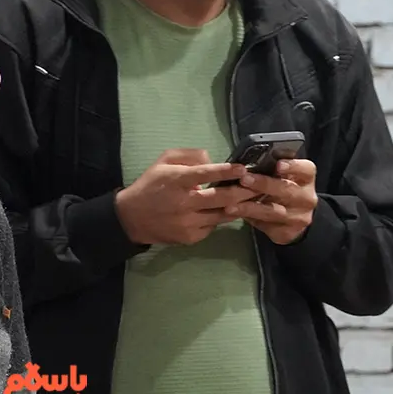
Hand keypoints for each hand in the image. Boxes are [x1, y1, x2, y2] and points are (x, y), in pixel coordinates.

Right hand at [114, 148, 260, 245]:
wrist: (131, 218)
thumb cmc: (152, 185)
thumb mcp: (165, 162)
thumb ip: (189, 156)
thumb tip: (212, 159)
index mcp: (178, 181)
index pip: (207, 174)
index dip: (228, 171)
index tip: (243, 168)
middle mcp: (185, 203)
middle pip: (223, 198)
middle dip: (245, 191)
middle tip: (261, 185)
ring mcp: (188, 223)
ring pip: (223, 215)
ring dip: (241, 207)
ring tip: (256, 199)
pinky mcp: (190, 237)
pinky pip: (213, 226)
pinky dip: (222, 218)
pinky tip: (233, 212)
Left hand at [225, 159, 318, 244]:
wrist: (295, 219)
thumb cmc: (283, 190)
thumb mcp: (284, 177)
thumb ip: (272, 170)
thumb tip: (246, 165)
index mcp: (306, 179)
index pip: (306, 169)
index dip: (293, 166)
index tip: (278, 165)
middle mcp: (307, 198)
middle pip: (287, 190)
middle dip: (264, 184)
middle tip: (244, 179)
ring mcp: (299, 217)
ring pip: (274, 211)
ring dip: (251, 207)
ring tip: (232, 204)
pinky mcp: (288, 232)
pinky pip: (266, 225)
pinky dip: (249, 219)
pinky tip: (236, 215)